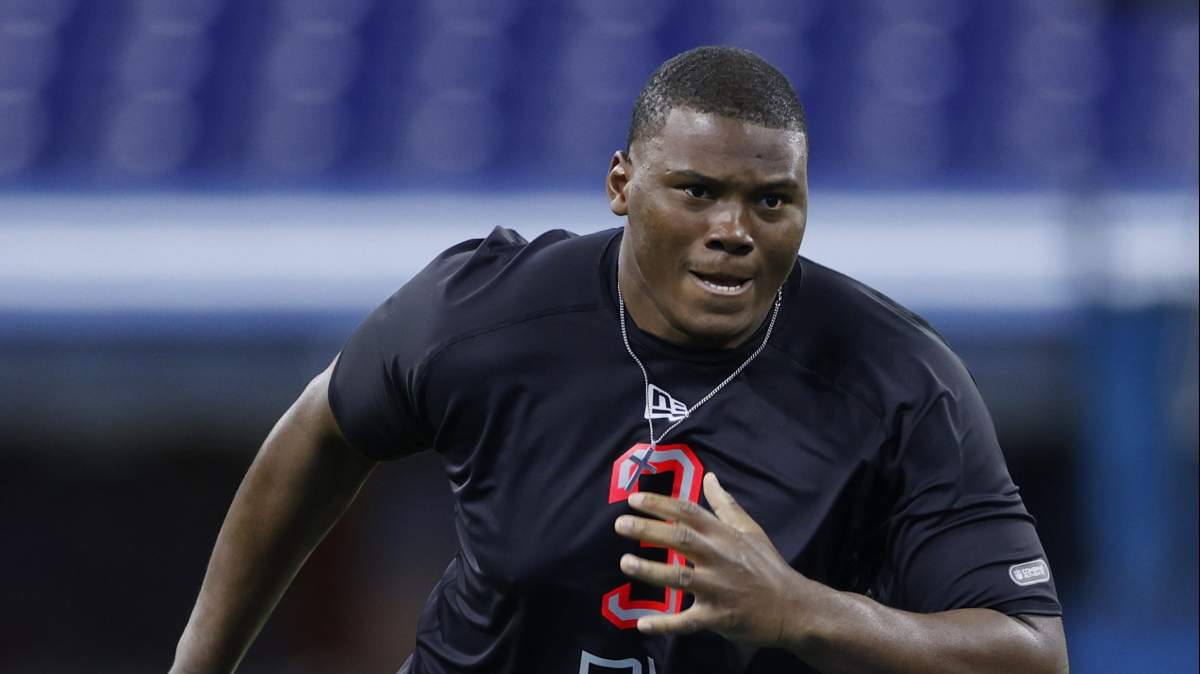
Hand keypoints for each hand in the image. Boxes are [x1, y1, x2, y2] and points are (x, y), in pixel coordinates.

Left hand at [614, 472, 810, 645]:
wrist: (793, 607)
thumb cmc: (768, 566)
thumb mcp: (750, 530)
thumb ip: (725, 505)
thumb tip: (709, 477)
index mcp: (724, 536)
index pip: (688, 513)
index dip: (660, 504)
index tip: (633, 499)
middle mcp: (719, 559)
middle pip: (680, 540)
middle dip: (649, 530)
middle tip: (620, 524)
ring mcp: (718, 588)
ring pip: (680, 578)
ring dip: (651, 571)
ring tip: (625, 563)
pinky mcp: (718, 617)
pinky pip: (688, 622)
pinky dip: (665, 624)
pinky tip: (642, 624)